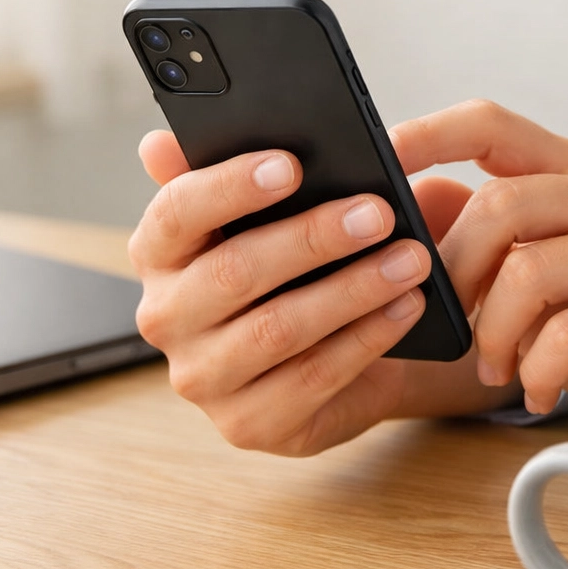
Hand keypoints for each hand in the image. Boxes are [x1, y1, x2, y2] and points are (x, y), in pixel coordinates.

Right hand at [129, 130, 520, 454]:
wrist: (323, 349)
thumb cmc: (290, 266)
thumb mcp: (260, 214)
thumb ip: (221, 173)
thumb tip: (158, 144)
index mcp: (158, 254)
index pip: (176, 213)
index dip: (230, 188)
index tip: (291, 164)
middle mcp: (164, 319)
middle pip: (233, 273)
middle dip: (312, 238)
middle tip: (379, 211)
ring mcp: (202, 379)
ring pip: (277, 329)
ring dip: (352, 290)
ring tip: (410, 258)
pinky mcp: (248, 424)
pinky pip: (313, 378)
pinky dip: (366, 338)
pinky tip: (405, 306)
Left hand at [391, 100, 567, 412]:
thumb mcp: (531, 267)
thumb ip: (477, 235)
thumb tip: (398, 212)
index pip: (491, 124)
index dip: (429, 134)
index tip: (381, 155)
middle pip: (500, 204)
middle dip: (455, 272)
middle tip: (449, 320)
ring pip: (526, 272)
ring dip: (491, 333)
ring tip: (493, 366)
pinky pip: (564, 333)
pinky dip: (534, 370)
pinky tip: (536, 388)